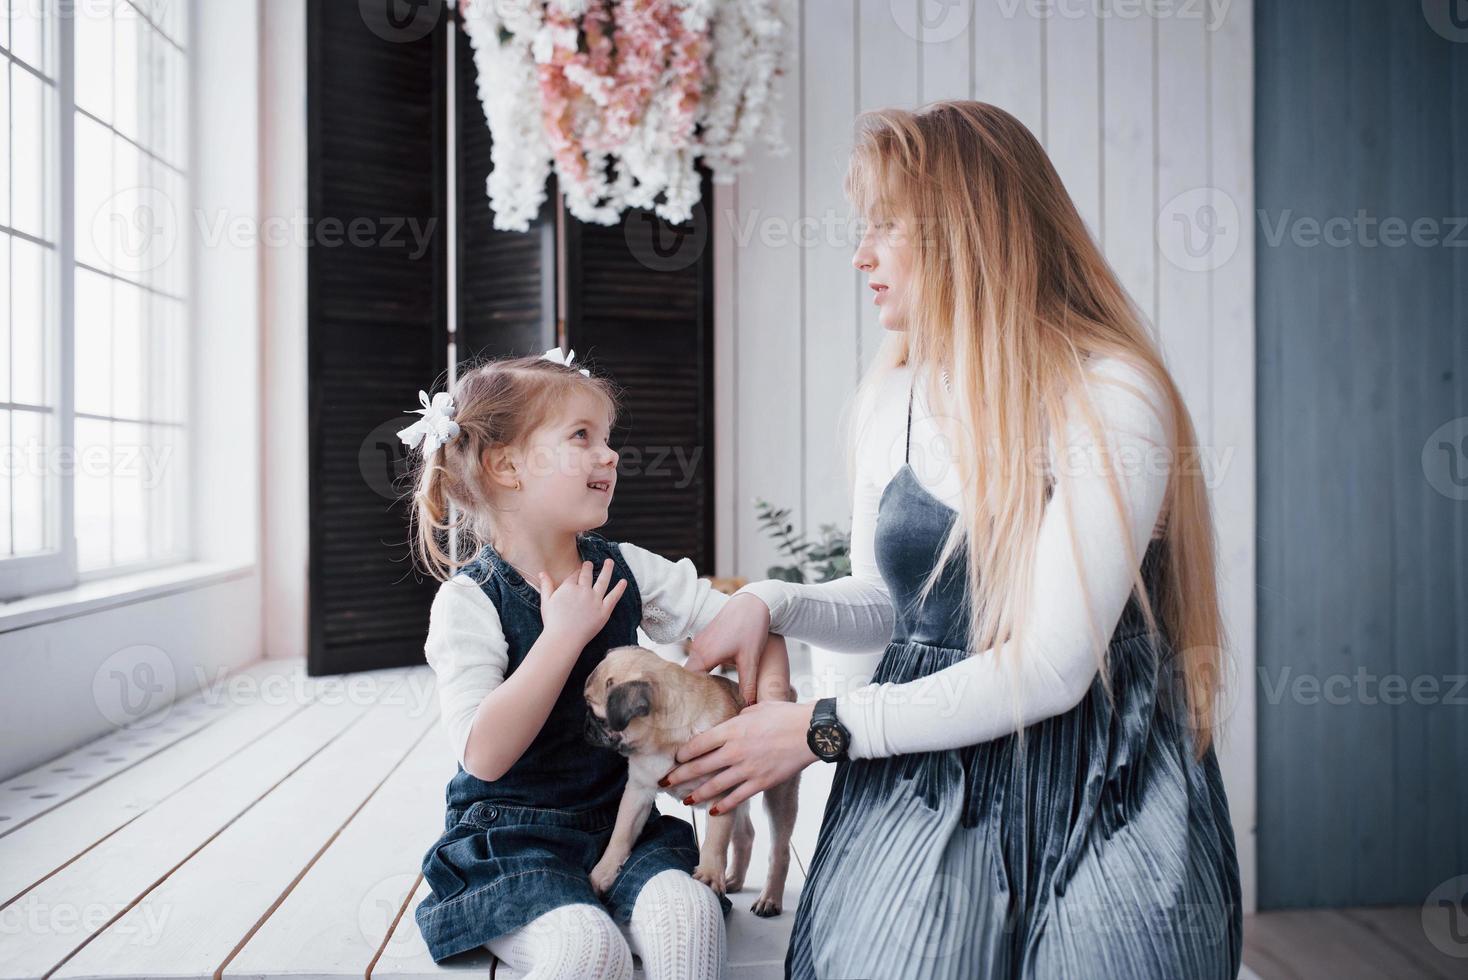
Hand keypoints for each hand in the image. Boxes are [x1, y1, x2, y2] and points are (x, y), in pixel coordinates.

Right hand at [537, 559, 627, 648]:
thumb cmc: (552, 621)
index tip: (578, 571)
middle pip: (587, 575)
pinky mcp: (604, 610)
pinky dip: (619, 588)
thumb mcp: (546, 601)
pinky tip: (624, 581)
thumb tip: (542, 572)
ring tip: (610, 562)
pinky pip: (614, 597)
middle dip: (588, 568)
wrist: (564, 638)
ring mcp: (595, 600)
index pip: (574, 576)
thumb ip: (546, 585)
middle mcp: (583, 590)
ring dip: (607, 569)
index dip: (576, 573)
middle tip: (590, 563)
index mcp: (569, 587)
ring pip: (603, 580)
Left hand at [658, 700, 818, 814]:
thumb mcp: (758, 708)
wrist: (811, 732)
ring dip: (697, 794)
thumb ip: (741, 715)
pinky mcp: (760, 783)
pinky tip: (713, 810)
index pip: (699, 744)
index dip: (683, 753)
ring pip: (714, 785)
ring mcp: (747, 769)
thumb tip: (734, 719)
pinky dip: (723, 805)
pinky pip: (736, 797)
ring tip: (684, 799)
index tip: (674, 758)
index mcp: (732, 729)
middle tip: (664, 782)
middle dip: (679, 776)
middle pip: (700, 766)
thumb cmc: (786, 715)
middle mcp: (735, 751)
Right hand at [686, 592, 771, 704]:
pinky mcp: (705, 640)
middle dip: (693, 694)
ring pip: (692, 669)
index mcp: (704, 655)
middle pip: (688, 678)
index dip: (691, 700)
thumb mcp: (750, 659)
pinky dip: (702, 673)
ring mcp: (699, 643)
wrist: (753, 602)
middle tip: (699, 712)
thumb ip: (747, 684)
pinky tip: (711, 682)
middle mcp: (697, 649)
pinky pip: (698, 661)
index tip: (695, 714)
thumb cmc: (751, 627)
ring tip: (705, 701)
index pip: (688, 684)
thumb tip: (748, 706)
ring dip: (697, 683)